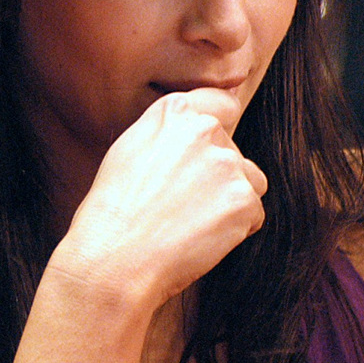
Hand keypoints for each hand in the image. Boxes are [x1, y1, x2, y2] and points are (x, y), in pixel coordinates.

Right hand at [49, 87, 266, 309]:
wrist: (113, 257)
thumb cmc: (112, 212)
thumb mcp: (130, 150)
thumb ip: (169, 133)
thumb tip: (203, 128)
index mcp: (174, 111)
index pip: (222, 105)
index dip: (217, 133)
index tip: (207, 155)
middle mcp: (204, 129)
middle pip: (233, 151)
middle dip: (216, 176)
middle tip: (179, 206)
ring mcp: (227, 164)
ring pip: (249, 182)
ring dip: (229, 202)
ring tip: (188, 223)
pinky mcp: (243, 200)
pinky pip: (252, 215)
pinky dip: (233, 231)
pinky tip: (197, 239)